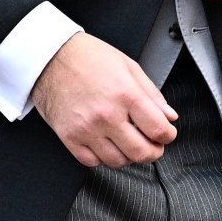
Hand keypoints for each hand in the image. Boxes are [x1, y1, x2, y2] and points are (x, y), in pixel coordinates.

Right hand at [31, 31, 178, 168]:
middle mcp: (106, 115)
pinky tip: (108, 144)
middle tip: (154, 145)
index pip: (157, 129)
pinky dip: (103, 158)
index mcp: (125, 94)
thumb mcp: (129, 67)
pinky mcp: (69, 137)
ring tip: (130, 143)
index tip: (167, 134)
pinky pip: (92, 162)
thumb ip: (152, 94)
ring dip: (129, 157)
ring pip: (117, 161)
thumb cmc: (89, 58)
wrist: (52, 57)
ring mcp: (86, 129)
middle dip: (153, 152)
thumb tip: (169, 116)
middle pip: (140, 152)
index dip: (168, 136)